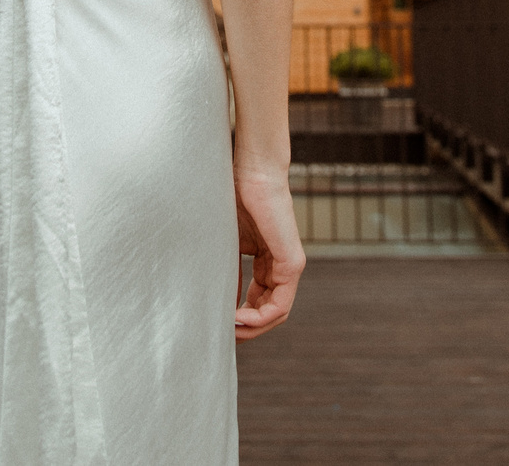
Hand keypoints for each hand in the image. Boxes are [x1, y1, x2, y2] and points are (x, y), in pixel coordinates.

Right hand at [233, 164, 303, 339]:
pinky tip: (238, 319)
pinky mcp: (292, 263)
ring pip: (276, 314)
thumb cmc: (233, 197)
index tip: (217, 324)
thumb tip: (216, 308)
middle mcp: (281, 267)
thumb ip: (226, 274)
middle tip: (222, 337)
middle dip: (246, 330)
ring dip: (252, 328)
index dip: (238, 319)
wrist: (251, 171)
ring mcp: (290, 266)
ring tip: (228, 330)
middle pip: (268, 313)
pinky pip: (280, 304)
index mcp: (266, 262)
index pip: (257, 302)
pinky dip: (259, 318)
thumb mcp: (225, 245)